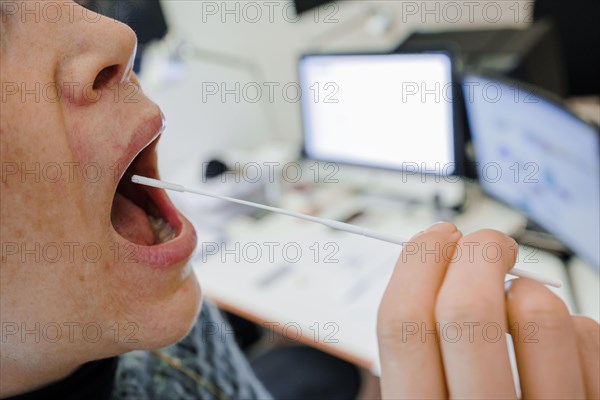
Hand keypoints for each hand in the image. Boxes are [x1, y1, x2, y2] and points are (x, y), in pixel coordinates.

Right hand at [377, 222, 598, 398]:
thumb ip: (422, 352)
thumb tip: (431, 268)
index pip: (403, 325)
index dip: (417, 263)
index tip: (435, 236)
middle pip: (467, 311)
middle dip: (476, 253)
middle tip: (485, 243)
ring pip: (539, 314)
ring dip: (527, 289)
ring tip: (521, 302)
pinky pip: (589, 335)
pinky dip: (570, 323)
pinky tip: (556, 347)